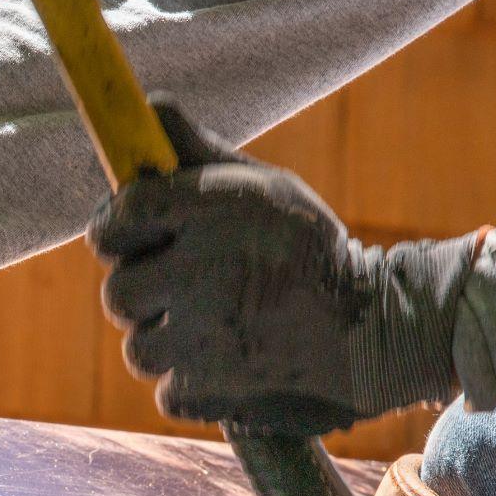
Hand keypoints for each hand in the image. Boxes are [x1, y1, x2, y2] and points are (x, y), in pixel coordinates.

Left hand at [88, 100, 481, 435]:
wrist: (380, 331)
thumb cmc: (311, 251)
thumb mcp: (266, 190)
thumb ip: (199, 155)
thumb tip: (148, 105)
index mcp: (213, 210)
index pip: (121, 214)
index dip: (115, 229)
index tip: (128, 237)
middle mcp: (201, 270)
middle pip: (118, 292)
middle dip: (142, 294)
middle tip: (183, 291)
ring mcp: (203, 335)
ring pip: (138, 347)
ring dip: (168, 343)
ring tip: (218, 329)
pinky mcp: (210, 387)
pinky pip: (167, 390)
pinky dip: (193, 385)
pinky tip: (231, 364)